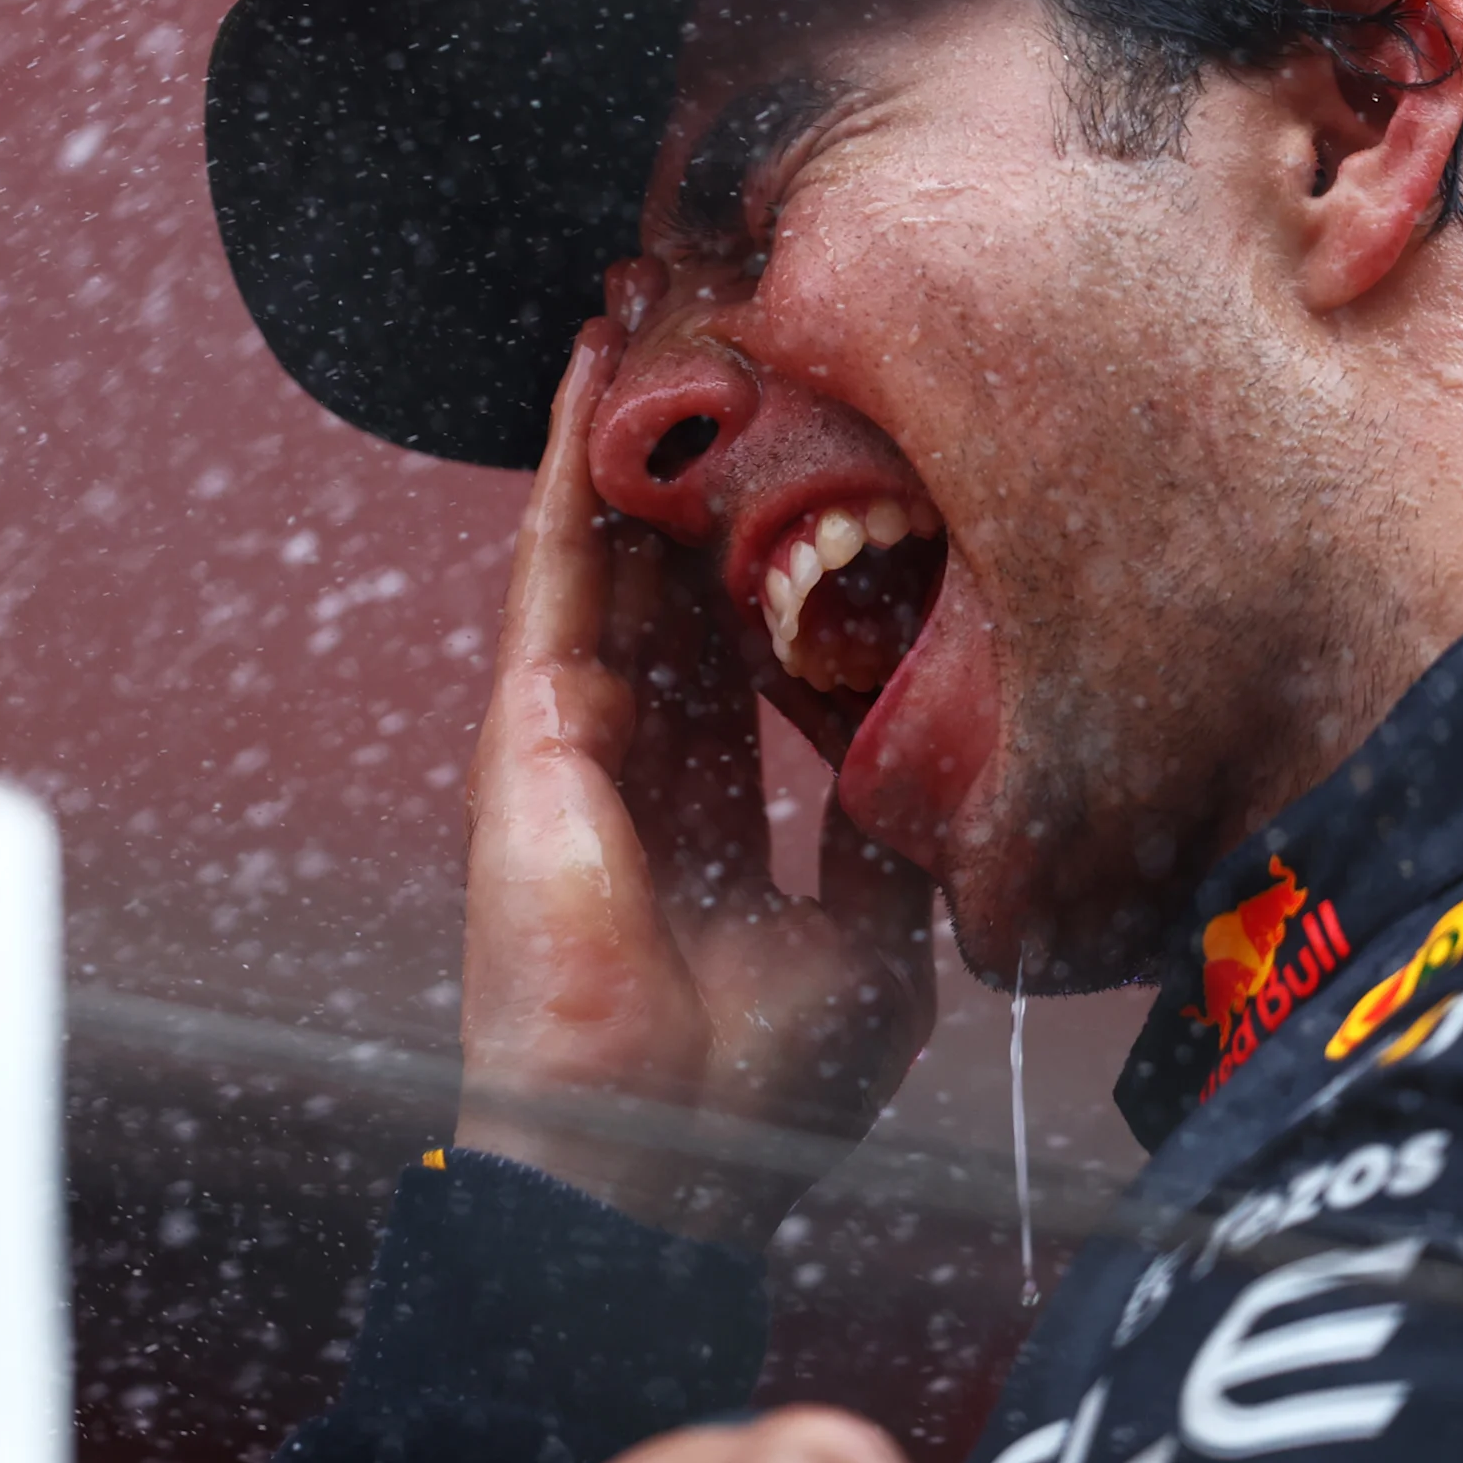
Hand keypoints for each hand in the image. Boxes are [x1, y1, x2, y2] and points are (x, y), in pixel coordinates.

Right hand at [456, 322, 938, 1245]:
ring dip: (629, 429)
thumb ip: (884, 832)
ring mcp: (573, 732)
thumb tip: (934, 744)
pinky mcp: (527, 721)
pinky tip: (590, 371)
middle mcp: (637, 755)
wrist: (652, 1159)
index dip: (773, 548)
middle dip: (699, 460)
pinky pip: (552, 563)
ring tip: (656, 304)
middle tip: (732, 333)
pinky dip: (567, 462)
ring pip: (605, 543)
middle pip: (669, 570)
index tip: (816, 455)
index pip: (742, 644)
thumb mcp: (871, 936)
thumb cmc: (756, 1088)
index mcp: (710, 808)